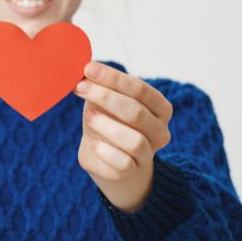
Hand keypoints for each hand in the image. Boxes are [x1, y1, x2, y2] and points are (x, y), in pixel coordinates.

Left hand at [73, 62, 172, 185]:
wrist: (104, 157)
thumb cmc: (106, 120)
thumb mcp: (103, 100)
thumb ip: (99, 86)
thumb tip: (85, 70)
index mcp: (159, 107)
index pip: (140, 89)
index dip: (113, 78)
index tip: (88, 69)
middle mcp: (160, 131)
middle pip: (136, 111)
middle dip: (105, 97)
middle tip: (80, 88)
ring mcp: (149, 153)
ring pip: (135, 140)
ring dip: (107, 125)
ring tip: (88, 116)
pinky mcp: (133, 171)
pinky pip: (123, 163)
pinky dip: (106, 151)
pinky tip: (93, 143)